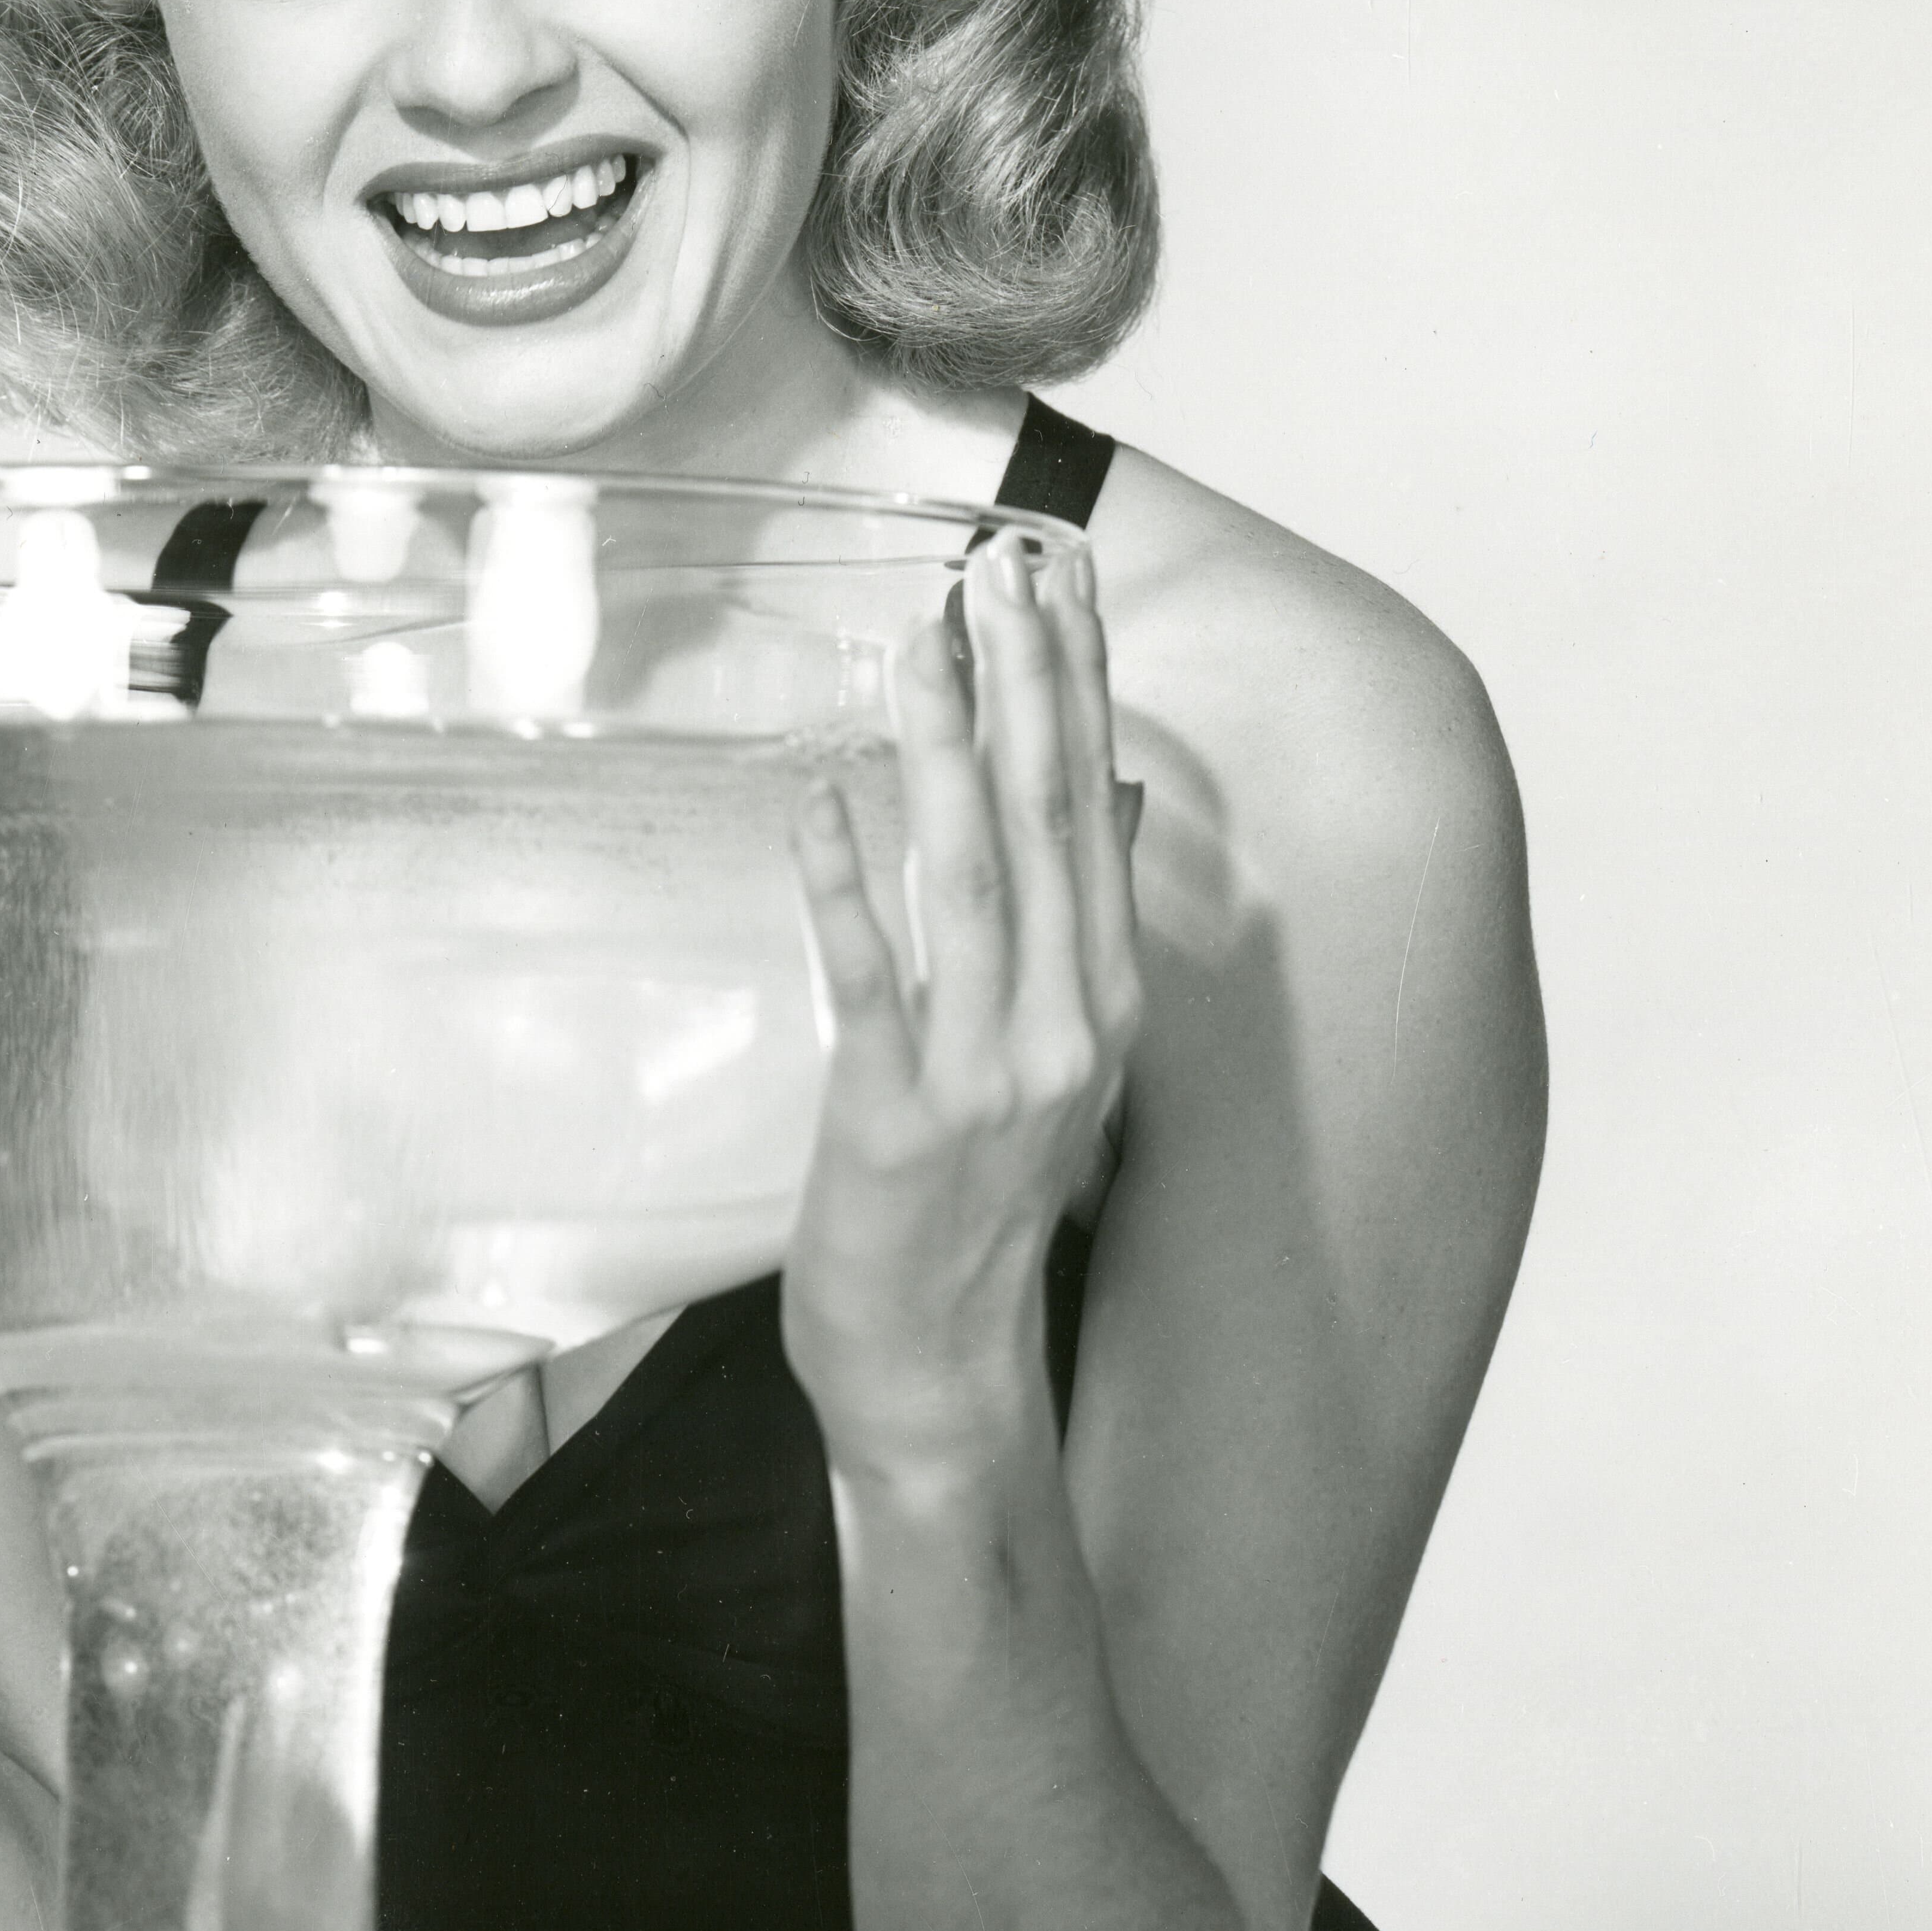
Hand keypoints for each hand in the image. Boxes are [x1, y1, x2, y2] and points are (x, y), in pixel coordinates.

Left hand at [783, 532, 1143, 1495]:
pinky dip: (844, 889)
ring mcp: (989, 1074)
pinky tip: (818, 805)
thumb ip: (1081, 922)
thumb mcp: (1062, 1052)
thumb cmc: (987, 1201)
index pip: (1097, 809)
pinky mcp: (895, 1119)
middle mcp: (1070, 1025)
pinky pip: (867, 983)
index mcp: (1107, 998)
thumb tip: (1113, 791)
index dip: (1077, 687)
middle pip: (1048, 825)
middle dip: (1027, 687)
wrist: (947, 1364)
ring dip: (945, 757)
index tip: (1057, 579)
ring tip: (924, 646)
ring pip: (971, 884)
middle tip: (1001, 566)